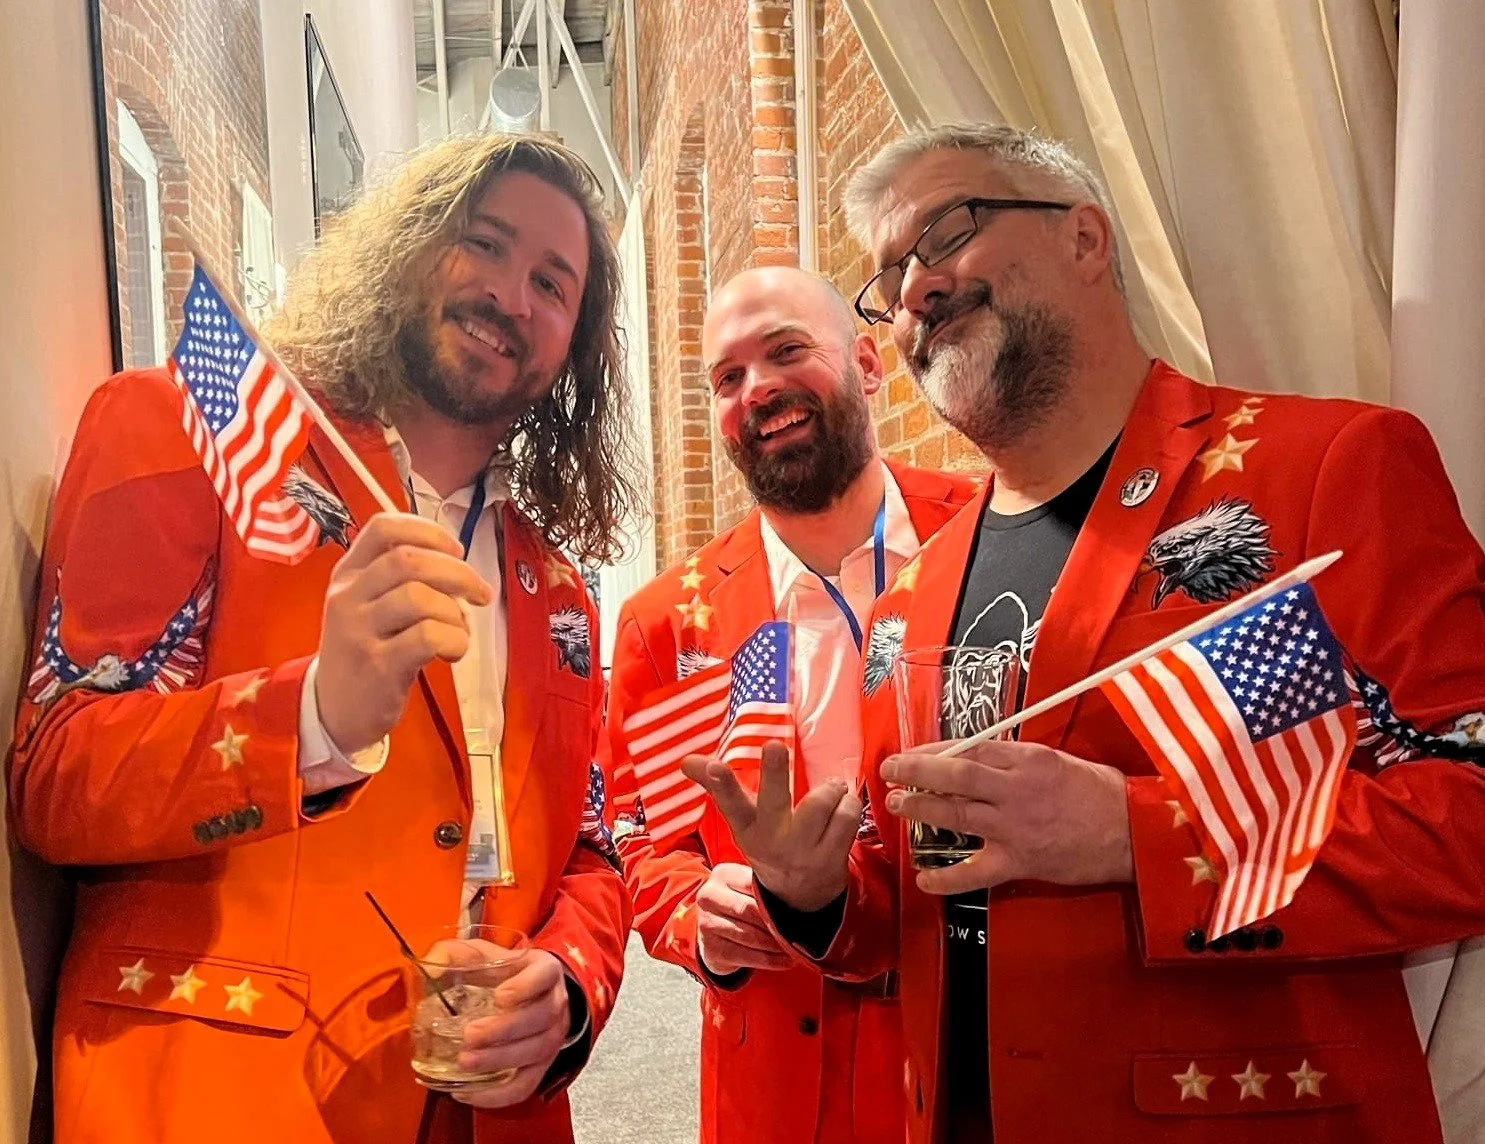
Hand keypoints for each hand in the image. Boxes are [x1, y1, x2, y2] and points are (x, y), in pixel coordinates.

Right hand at [316, 513, 492, 753]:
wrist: (333, 710)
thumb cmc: (365, 649)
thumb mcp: (368, 604)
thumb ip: (402, 578)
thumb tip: (459, 564)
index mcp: (348, 573)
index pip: (384, 528)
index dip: (428, 532)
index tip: (456, 551)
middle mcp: (348, 596)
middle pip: (409, 560)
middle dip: (458, 572)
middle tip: (480, 593)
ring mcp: (360, 631)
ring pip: (420, 597)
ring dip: (455, 612)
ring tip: (458, 631)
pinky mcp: (378, 666)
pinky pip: (428, 637)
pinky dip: (455, 639)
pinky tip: (452, 652)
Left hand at [450, 948, 572, 1108]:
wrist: (529, 996)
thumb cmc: (500, 974)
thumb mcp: (479, 955)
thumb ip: (452, 954)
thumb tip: (427, 965)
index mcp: (543, 970)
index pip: (545, 974)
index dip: (526, 986)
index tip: (500, 996)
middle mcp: (555, 1003)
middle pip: (540, 1018)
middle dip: (504, 1030)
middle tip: (469, 1035)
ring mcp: (552, 1038)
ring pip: (535, 1052)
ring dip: (500, 1060)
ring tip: (465, 1062)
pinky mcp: (540, 1067)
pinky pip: (526, 1086)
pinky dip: (499, 1094)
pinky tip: (467, 1092)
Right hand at [681, 741, 859, 913]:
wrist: (799, 895)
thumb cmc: (767, 840)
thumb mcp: (741, 820)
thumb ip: (715, 787)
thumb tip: (685, 761)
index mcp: (746, 827)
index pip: (731, 804)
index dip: (722, 784)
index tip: (714, 765)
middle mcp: (772, 839)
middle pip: (775, 799)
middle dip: (774, 772)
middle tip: (774, 747)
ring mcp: (802, 851)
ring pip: (821, 802)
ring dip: (831, 788)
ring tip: (831, 788)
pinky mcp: (832, 858)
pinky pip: (847, 815)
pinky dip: (849, 803)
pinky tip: (843, 806)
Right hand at [695, 863, 793, 975]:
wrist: (713, 930)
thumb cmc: (739, 904)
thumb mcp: (747, 888)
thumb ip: (766, 888)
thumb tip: (803, 896)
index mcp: (722, 875)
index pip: (752, 885)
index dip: (776, 897)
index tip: (800, 906)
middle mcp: (709, 897)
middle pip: (749, 911)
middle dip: (776, 922)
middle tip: (801, 929)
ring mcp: (707, 924)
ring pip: (751, 936)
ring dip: (777, 944)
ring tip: (796, 947)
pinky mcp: (712, 949)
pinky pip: (747, 956)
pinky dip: (771, 960)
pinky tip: (786, 960)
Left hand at [882, 739, 1132, 894]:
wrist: (1132, 830)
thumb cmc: (1097, 792)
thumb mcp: (1054, 760)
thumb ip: (1012, 760)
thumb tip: (972, 758)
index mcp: (1026, 759)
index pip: (968, 749)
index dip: (933, 751)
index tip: (912, 753)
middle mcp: (1016, 789)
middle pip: (956, 776)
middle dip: (917, 771)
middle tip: (890, 770)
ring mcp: (1015, 826)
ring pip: (958, 814)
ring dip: (922, 808)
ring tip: (897, 804)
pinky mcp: (1020, 861)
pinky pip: (975, 872)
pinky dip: (946, 877)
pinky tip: (923, 878)